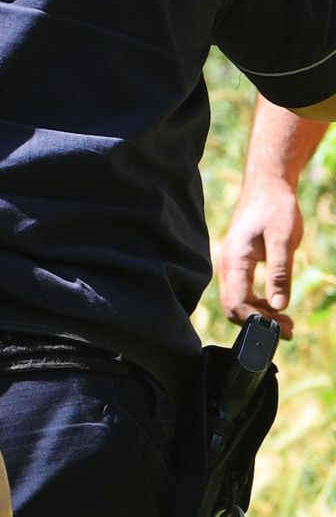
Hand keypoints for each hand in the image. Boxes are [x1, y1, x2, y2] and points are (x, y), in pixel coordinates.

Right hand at [220, 176, 304, 333]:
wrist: (267, 186)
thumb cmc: (276, 208)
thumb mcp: (284, 240)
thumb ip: (279, 273)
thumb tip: (280, 305)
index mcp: (234, 260)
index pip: (236, 302)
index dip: (257, 321)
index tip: (283, 328)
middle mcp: (227, 265)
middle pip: (233, 307)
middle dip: (259, 323)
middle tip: (290, 330)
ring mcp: (231, 265)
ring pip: (236, 301)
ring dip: (259, 316)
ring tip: (287, 322)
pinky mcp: (238, 264)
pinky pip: (241, 292)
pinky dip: (257, 305)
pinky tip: (276, 306)